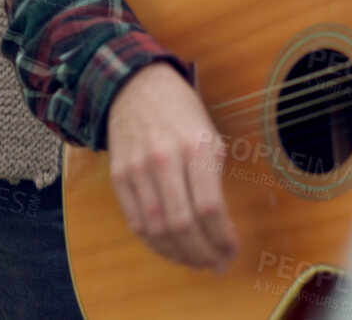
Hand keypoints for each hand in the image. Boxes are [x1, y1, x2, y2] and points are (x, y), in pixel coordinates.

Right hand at [105, 63, 239, 271]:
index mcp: (195, 146)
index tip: (232, 250)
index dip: (223, 238)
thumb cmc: (181, 113)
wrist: (136, 87)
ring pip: (157, 229)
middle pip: (182, 224)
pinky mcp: (119, 176)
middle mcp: (164, 158)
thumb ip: (215, 181)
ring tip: (195, 261)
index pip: (210, 207)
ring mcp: (137, 168)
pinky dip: (155, 244)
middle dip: (202, 253)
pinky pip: (136, 222)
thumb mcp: (210, 136)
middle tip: (215, 264)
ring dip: (179, 255)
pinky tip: (170, 248)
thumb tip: (222, 231)